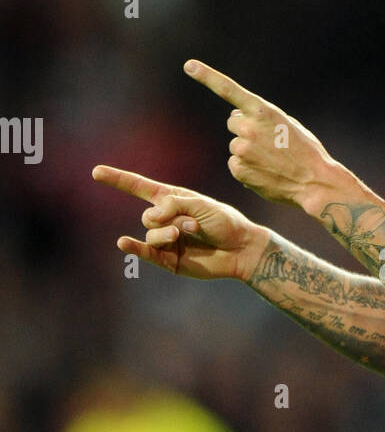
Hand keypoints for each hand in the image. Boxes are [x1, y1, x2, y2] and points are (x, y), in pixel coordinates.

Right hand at [91, 165, 269, 282]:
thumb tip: (150, 218)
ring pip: (151, 234)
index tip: (96, 172)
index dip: (118, 180)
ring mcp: (166, 240)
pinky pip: (147, 252)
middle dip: (169, 218)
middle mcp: (165, 219)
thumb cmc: (225, 222)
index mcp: (172, 200)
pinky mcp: (168, 260)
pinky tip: (123, 242)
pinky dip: (135, 247)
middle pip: (148, 216)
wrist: (241, 249)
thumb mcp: (200, 205)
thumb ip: (173, 205)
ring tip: (191, 233)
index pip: (139, 187)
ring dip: (169, 232)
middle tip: (194, 223)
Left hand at [183, 59, 337, 210]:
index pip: (228, 89)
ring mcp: (241, 150)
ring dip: (249, 151)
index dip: (207, 76)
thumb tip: (238, 121)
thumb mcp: (287, 124)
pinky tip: (266, 173)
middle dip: (246, 129)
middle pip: (234, 122)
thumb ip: (262, 117)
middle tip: (269, 142)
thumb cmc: (305, 151)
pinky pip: (236, 165)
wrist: (314, 181)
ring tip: (273, 161)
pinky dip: (248, 169)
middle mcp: (248, 127)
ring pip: (236, 146)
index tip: (189, 65)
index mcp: (262, 111)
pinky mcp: (239, 170)